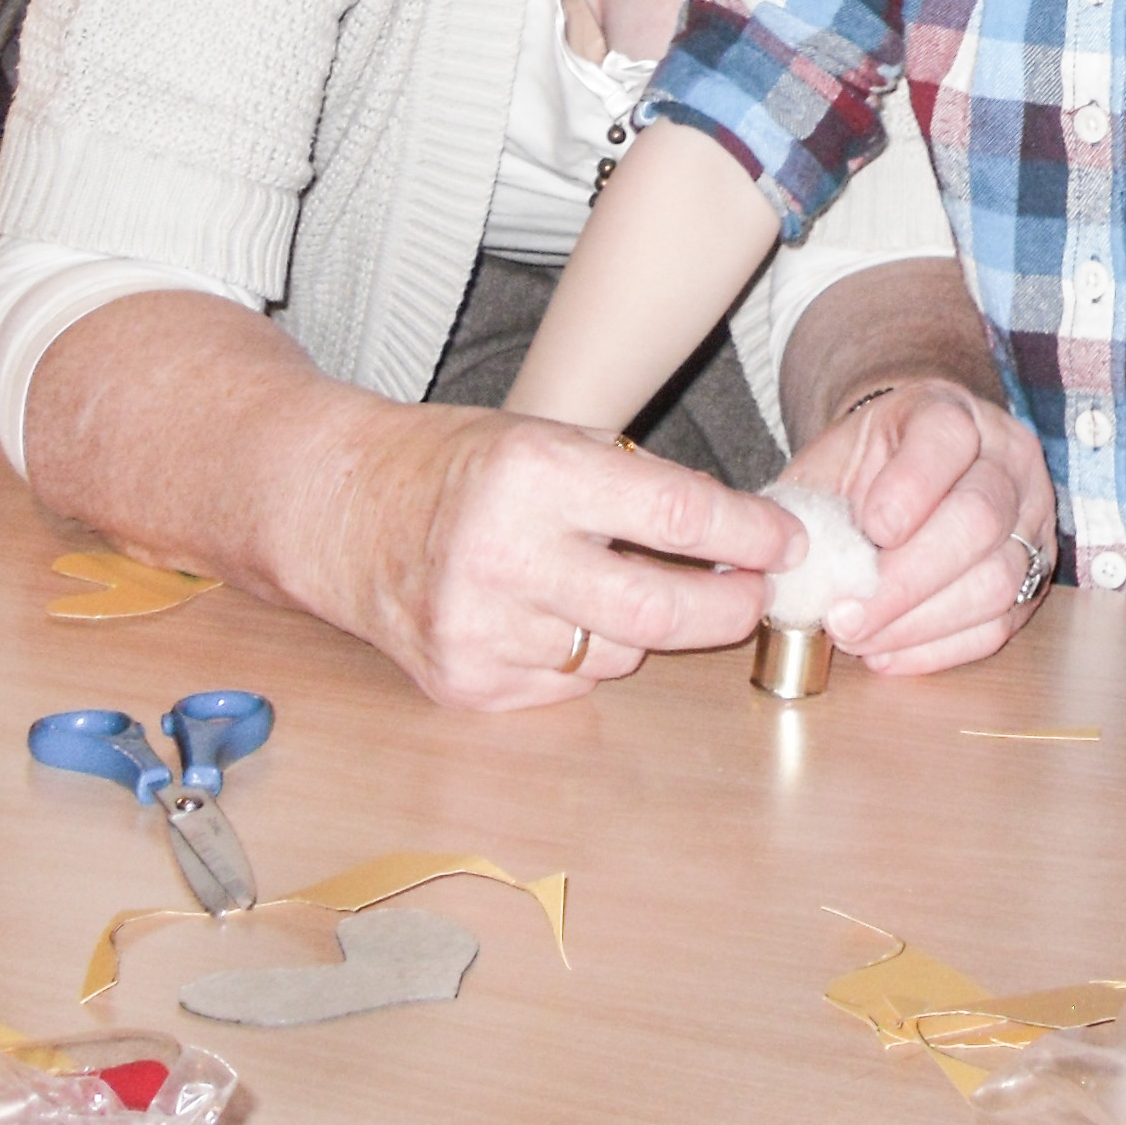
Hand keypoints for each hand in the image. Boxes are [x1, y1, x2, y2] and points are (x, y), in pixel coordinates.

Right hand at [312, 396, 797, 710]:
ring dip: (645, 629)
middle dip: (729, 608)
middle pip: (661, 609)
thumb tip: (740, 535)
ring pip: (619, 654)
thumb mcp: (549, 439)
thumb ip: (638, 485)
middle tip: (757, 596)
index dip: (748, 534)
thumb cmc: (461, 466)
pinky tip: (557, 616)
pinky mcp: (465, 685)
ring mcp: (480, 629)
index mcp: (534, 474)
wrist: (341, 512)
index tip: (785, 542)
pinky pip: (568, 684)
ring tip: (621, 587)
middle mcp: (504, 555)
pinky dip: (584, 655)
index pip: (678, 513)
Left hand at [776, 376, 1058, 675]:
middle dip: (905, 580)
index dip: (910, 488)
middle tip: (844, 617)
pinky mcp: (1035, 576)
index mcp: (952, 413)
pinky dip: (939, 649)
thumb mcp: (830, 463)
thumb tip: (771, 564)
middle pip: (978, 519)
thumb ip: (805, 504)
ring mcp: (1032, 519)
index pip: (947, 439)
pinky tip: (887, 653)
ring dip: (919, 623)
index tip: (868, 529)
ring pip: (997, 581)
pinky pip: (1000, 625)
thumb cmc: (866, 471)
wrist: (911, 471)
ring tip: (857, 639)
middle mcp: (1007, 460)